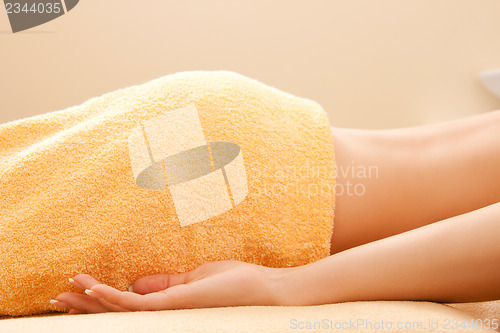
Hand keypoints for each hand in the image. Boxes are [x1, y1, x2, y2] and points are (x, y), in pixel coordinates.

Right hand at [51, 260, 287, 313]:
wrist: (265, 291)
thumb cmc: (237, 286)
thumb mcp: (195, 280)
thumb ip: (165, 285)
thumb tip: (139, 283)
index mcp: (169, 310)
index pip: (128, 309)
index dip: (102, 302)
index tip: (82, 290)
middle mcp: (165, 318)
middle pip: (117, 315)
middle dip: (86, 308)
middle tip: (58, 300)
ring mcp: (169, 315)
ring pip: (120, 313)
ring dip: (91, 303)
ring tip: (63, 296)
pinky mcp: (175, 308)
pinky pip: (137, 305)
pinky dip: (112, 298)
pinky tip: (94, 289)